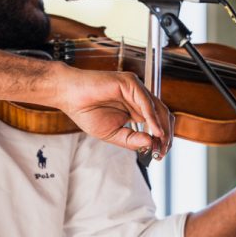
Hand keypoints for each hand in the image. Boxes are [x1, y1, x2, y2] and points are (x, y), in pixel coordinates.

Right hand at [54, 67, 173, 156]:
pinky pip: (146, 101)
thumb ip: (131, 139)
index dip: (162, 138)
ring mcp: (135, 89)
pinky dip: (152, 117)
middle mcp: (138, 98)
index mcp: (135, 109)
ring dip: (162, 128)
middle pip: (162, 115)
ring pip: (158, 108)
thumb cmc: (86, 111)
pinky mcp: (130, 83)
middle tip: (162, 151)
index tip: (161, 153)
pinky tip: (154, 130)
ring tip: (161, 143)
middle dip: (166, 135)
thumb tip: (150, 143)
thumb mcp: (112, 134)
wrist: (69, 96)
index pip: (157, 122)